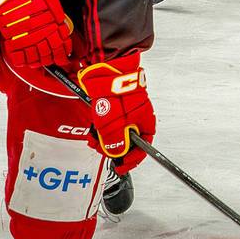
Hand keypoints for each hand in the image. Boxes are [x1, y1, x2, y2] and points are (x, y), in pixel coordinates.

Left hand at [79, 54, 153, 173]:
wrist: (108, 72)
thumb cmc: (116, 95)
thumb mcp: (114, 125)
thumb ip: (116, 143)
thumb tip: (117, 154)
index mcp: (145, 123)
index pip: (143, 148)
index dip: (132, 160)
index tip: (120, 166)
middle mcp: (139, 118)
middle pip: (129, 141)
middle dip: (113, 148)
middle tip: (100, 148)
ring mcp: (129, 111)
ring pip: (119, 132)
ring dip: (106, 138)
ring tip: (94, 136)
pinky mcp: (119, 105)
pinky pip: (113, 122)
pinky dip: (103, 127)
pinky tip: (94, 126)